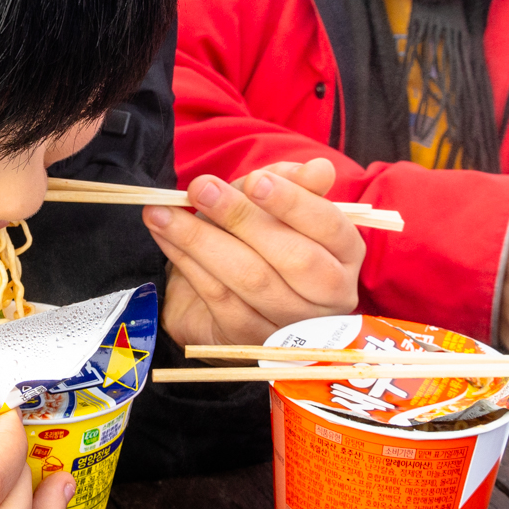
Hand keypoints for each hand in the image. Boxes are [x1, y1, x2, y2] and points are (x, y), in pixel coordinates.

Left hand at [142, 158, 365, 349]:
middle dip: (241, 217)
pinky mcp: (250, 339)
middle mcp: (329, 294)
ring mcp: (291, 323)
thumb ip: (292, 184)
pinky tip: (165, 236)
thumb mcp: (273, 202)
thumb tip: (318, 169)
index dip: (293, 202)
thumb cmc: (259, 238)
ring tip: (163, 211)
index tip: (255, 180)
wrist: (226, 288)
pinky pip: (219, 297)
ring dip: (200, 239)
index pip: (329, 225)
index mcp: (345, 253)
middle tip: (201, 187)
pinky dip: (187, 262)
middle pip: (292, 257)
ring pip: (250, 278)